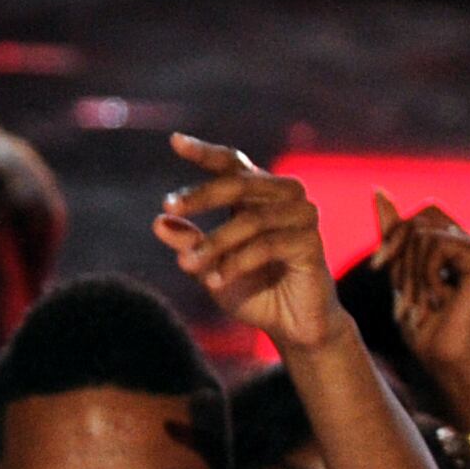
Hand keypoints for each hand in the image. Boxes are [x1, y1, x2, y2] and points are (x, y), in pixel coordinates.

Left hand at [155, 136, 341, 354]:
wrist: (292, 328)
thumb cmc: (252, 290)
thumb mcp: (210, 267)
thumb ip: (189, 244)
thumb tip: (158, 222)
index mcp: (258, 194)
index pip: (231, 164)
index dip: (205, 152)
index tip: (175, 141)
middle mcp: (283, 196)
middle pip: (238, 182)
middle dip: (201, 195)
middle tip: (168, 207)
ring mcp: (301, 216)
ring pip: (251, 218)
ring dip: (215, 243)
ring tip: (188, 266)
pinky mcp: (312, 242)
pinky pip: (268, 244)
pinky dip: (236, 262)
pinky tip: (215, 281)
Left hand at [375, 197, 469, 434]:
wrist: (447, 363)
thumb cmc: (428, 332)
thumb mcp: (402, 276)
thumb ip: (395, 237)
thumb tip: (380, 191)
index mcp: (460, 248)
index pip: (422, 218)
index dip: (394, 235)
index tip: (379, 265)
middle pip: (420, 219)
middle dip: (398, 252)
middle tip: (405, 294)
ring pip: (425, 232)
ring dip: (411, 271)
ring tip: (425, 302)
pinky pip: (437, 243)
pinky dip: (427, 273)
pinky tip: (441, 299)